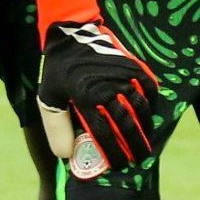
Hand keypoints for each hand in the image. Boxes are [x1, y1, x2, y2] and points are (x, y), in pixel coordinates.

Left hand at [37, 18, 159, 167]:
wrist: (71, 34)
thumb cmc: (58, 71)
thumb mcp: (47, 99)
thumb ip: (57, 128)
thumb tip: (68, 154)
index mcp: (85, 99)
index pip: (104, 134)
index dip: (114, 153)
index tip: (120, 165)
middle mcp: (106, 88)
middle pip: (127, 124)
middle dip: (136, 145)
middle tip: (140, 158)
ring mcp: (122, 76)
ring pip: (141, 107)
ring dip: (146, 126)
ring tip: (146, 138)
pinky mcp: (132, 65)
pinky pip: (148, 86)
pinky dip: (152, 101)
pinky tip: (150, 111)